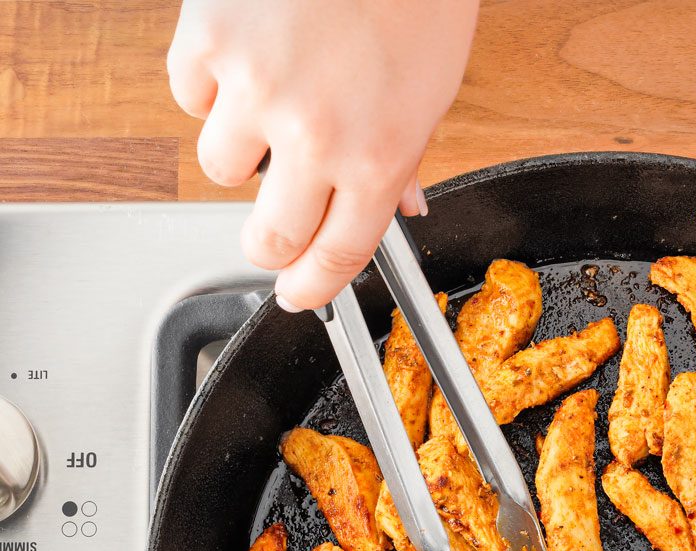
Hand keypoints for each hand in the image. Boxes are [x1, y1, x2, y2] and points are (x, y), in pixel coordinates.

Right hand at [167, 0, 478, 309]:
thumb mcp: (432, 92)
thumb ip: (402, 159)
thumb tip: (397, 208)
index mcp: (378, 158)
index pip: (336, 258)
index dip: (312, 287)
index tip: (298, 295)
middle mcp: (314, 136)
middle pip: (269, 236)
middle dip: (268, 245)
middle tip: (270, 233)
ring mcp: (255, 89)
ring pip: (220, 167)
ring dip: (241, 150)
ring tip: (270, 104)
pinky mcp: (208, 38)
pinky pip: (190, 94)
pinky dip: (211, 86)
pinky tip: (244, 57)